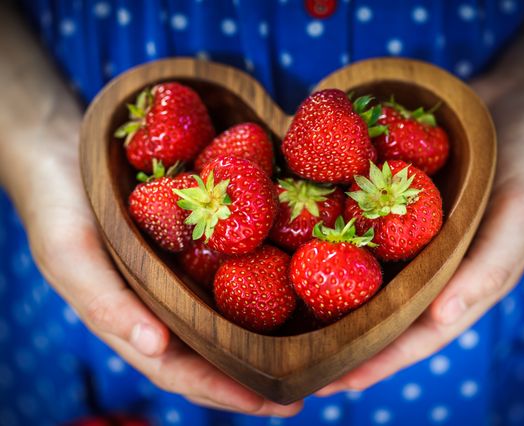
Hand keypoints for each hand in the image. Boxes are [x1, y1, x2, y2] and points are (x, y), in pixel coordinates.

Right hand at [5, 118, 301, 415]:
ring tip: (318, 343)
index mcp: (136, 322)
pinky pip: (234, 264)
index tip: (278, 405)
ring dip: (271, 331)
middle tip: (315, 382)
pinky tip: (299, 275)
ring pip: (230, 312)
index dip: (228, 392)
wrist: (65, 152)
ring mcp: (184, 275)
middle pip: (218, 349)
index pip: (185, 371)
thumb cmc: (59, 209)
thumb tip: (155, 349)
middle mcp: (167, 305)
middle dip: (262, 372)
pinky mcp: (198, 242)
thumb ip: (105, 302)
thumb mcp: (71, 254)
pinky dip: (264, 277)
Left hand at [316, 76, 523, 395]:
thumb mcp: (523, 213)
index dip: (376, 362)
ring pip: (360, 275)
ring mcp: (402, 236)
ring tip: (280, 317)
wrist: (510, 101)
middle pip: (378, 313)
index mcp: (459, 282)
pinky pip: (352, 226)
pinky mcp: (385, 204)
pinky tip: (289, 244)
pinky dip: (325, 239)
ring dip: (323, 295)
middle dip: (340, 339)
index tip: (331, 384)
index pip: (415, 335)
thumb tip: (443, 321)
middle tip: (292, 363)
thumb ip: (491, 266)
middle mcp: (424, 265)